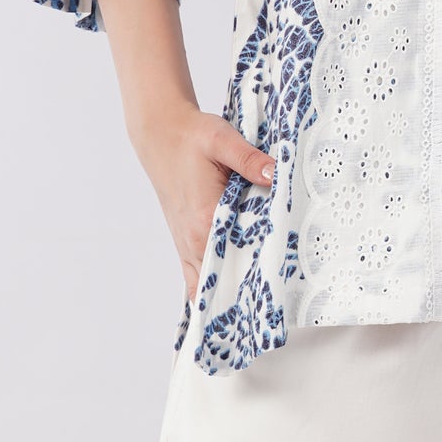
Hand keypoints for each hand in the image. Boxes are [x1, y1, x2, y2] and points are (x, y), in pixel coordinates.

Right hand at [129, 101, 274, 301]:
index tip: (281, 285)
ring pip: (207, 283)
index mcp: (205, 217)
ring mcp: (185, 242)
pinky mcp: (183, 240)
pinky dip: (207, 289)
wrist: (160, 133)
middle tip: (275, 301)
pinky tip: (223, 302)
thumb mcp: (223, 140)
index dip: (258, 274)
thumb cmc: (191, 137)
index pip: (237, 258)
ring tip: (253, 308)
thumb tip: (276, 174)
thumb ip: (250, 160)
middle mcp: (193, 237)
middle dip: (247, 290)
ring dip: (228, 293)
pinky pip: (193, 276)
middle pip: (225, 277)